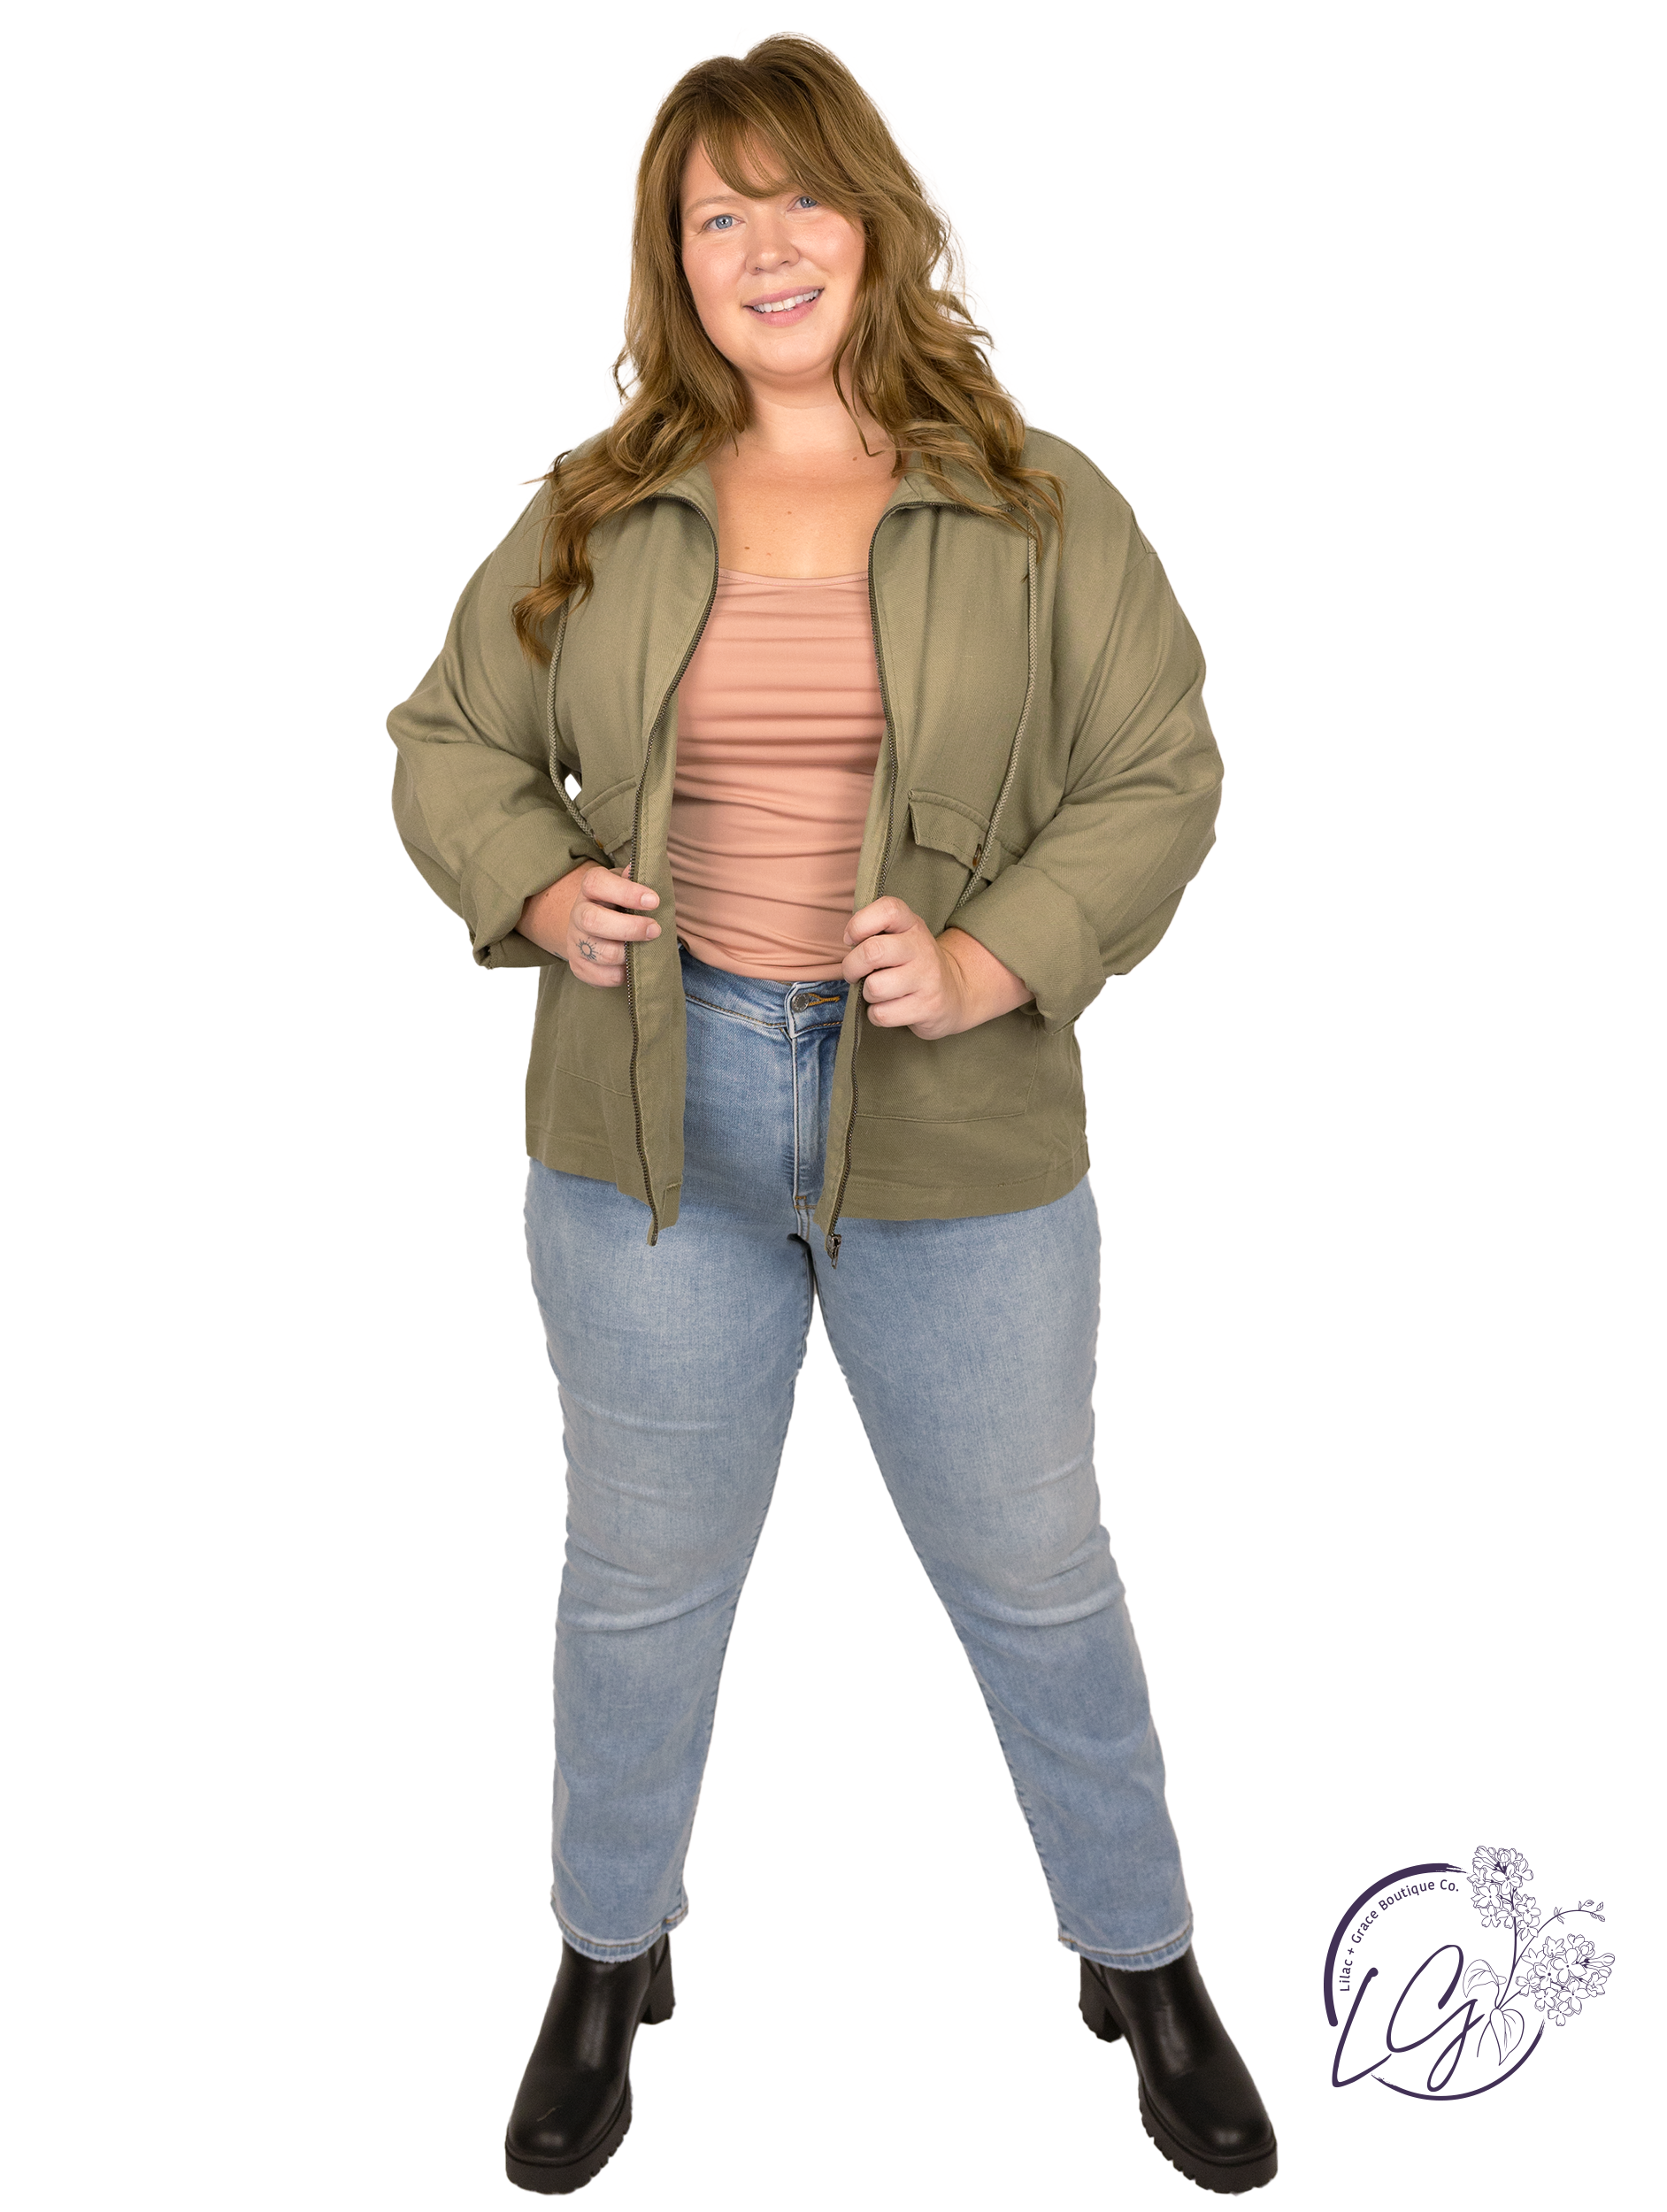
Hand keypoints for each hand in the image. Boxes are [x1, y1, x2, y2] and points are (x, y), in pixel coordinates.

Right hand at [519, 863, 660, 984]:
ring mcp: (576, 942)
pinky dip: (623, 974)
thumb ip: (634, 879)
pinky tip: (634, 965)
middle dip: (629, 928)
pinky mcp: (580, 967)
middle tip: (655, 929)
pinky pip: (602, 976)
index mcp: (589, 889)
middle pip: (593, 920)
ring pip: (600, 952)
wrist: (596, 928)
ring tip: (648, 950)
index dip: (626, 892)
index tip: (654, 900)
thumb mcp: (627, 886)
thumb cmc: (620, 903)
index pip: (597, 884)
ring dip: (629, 954)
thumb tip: (639, 868)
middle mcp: (578, 914)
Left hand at [841, 896, 1031, 1038]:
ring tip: (879, 992)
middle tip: (854, 973)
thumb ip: (875, 932)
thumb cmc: (912, 964)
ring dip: (867, 994)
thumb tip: (849, 943)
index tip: (852, 940)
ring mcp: (927, 978)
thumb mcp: (902, 937)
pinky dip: (877, 1015)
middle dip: (851, 967)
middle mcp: (922, 948)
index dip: (859, 924)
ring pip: (875, 987)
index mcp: (913, 925)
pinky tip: (889, 1008)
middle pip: (872, 951)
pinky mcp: (928, 1007)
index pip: (888, 909)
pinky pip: (882, 1014)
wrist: (954, 994)